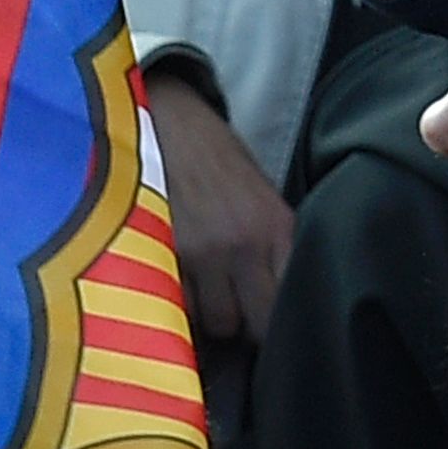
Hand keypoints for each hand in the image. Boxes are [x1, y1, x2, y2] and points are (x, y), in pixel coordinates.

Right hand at [144, 69, 292, 342]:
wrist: (164, 120)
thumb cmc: (216, 161)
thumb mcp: (262, 198)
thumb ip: (274, 249)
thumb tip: (279, 302)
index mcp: (276, 229)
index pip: (287, 305)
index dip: (279, 327)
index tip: (269, 326)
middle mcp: (242, 246)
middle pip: (251, 327)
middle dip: (244, 328)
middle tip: (235, 313)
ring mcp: (199, 253)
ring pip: (211, 323)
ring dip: (208, 316)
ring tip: (202, 290)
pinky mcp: (160, 254)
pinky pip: (176, 305)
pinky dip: (177, 301)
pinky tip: (175, 277)